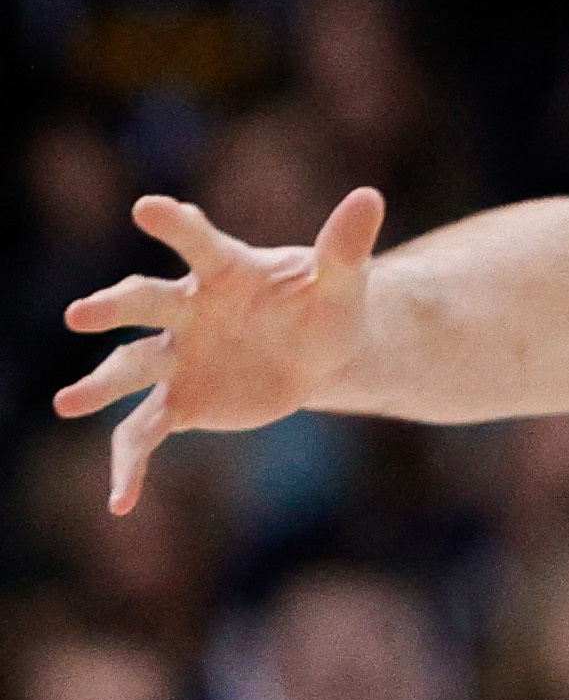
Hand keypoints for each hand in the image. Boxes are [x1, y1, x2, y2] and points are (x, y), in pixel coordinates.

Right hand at [54, 189, 385, 514]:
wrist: (320, 353)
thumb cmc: (323, 306)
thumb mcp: (342, 282)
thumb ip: (345, 245)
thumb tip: (370, 195)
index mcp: (223, 270)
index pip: (196, 242)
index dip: (175, 225)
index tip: (149, 207)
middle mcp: (186, 310)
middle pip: (144, 303)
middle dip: (113, 307)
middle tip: (80, 314)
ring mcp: (177, 356)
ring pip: (129, 368)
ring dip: (99, 385)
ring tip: (67, 402)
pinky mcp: (181, 402)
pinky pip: (144, 433)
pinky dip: (130, 468)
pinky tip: (119, 504)